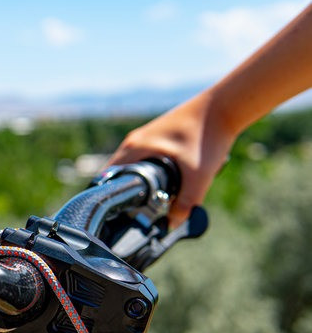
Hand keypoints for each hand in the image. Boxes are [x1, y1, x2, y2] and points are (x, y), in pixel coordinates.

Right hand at [106, 90, 235, 225]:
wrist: (225, 108)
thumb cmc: (208, 135)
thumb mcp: (197, 176)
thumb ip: (186, 203)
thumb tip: (173, 225)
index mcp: (135, 148)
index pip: (107, 176)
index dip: (108, 196)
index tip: (113, 214)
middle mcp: (135, 141)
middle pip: (116, 172)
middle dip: (122, 192)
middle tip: (132, 213)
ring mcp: (145, 137)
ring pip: (130, 166)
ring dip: (134, 182)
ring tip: (145, 201)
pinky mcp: (157, 137)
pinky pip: (141, 159)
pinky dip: (144, 172)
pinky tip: (159, 183)